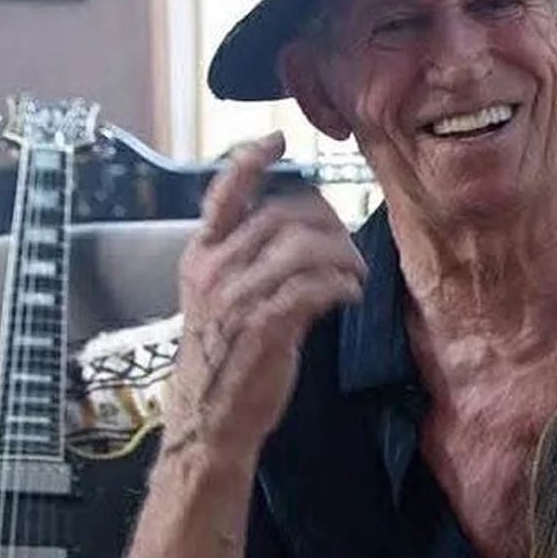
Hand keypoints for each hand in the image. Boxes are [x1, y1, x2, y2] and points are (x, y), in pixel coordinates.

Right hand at [167, 132, 366, 465]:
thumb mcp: (219, 297)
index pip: (225, 191)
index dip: (251, 159)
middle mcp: (215, 268)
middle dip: (328, 222)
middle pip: (283, 214)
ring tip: (355, 273)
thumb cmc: (223, 355)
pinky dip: (340, 285)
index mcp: (201, 253)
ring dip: (341, 255)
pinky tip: (348, 295)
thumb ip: (245, 259)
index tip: (279, 139)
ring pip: (303, 246)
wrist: (210, 417)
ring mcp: (238, 297)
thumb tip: (296, 228)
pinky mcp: (265, 326)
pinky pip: (313, 287)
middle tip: (347, 247)